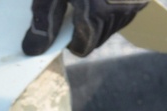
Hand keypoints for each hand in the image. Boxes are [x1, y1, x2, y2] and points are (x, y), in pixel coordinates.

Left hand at [22, 0, 145, 56]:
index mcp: (97, 14)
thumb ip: (43, 20)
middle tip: (72, 6)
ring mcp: (135, 2)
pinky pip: (126, 9)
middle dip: (84, 27)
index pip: (83, 46)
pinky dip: (114, 4)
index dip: (70, 39)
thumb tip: (32, 50)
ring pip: (113, 24)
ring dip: (100, 16)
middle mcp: (119, 11)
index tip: (61, 27)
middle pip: (98, 37)